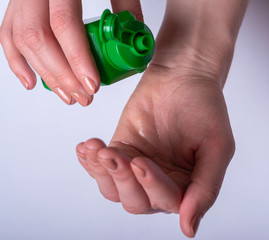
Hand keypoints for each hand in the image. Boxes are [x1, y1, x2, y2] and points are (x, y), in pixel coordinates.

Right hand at [0, 0, 141, 105]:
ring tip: (68, 95)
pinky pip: (7, 33)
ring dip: (45, 75)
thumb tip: (133, 35)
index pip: (64, 24)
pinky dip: (17, 61)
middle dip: (62, 75)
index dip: (77, 59)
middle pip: (39, 38)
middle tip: (84, 96)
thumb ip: (125, 4)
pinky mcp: (17, 4)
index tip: (92, 84)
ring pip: (22, 40)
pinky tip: (32, 82)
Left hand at [76, 53, 234, 236]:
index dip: (152, 186)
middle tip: (121, 155)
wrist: (183, 74)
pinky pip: (101, 167)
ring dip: (105, 173)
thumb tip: (190, 228)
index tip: (143, 162)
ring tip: (100, 150)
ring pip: (115, 190)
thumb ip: (206, 188)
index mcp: (187, 184)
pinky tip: (88, 148)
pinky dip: (91, 161)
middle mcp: (162, 180)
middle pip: (136, 202)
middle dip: (125, 181)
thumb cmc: (204, 106)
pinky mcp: (122, 148)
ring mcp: (139, 165)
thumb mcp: (217, 147)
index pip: (167, 202)